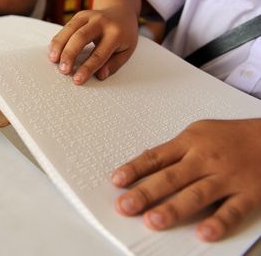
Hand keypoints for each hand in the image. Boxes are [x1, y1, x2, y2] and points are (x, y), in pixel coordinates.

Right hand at [48, 8, 137, 84]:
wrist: (121, 11)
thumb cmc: (123, 35)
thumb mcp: (126, 50)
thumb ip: (114, 65)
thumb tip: (100, 76)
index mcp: (116, 33)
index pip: (99, 54)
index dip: (87, 68)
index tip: (77, 80)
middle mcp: (102, 22)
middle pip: (81, 38)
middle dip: (70, 55)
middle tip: (63, 70)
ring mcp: (89, 16)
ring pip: (70, 30)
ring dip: (59, 46)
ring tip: (53, 60)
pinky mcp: (79, 15)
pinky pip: (66, 27)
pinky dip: (58, 39)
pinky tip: (53, 50)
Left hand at [111, 119, 260, 241]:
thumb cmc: (230, 136)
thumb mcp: (198, 133)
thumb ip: (174, 150)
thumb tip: (146, 162)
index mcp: (190, 142)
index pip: (156, 157)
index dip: (135, 169)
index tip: (117, 180)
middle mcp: (205, 159)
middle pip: (171, 177)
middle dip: (145, 192)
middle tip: (125, 206)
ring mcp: (226, 177)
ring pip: (196, 194)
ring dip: (173, 208)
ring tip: (153, 220)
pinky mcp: (249, 194)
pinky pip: (232, 210)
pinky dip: (218, 222)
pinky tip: (203, 233)